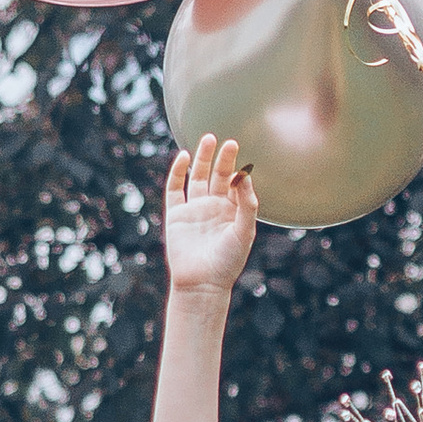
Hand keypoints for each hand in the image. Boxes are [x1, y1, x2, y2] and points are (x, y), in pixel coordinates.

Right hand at [164, 134, 258, 296]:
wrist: (202, 283)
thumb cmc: (228, 261)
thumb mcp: (244, 231)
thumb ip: (247, 204)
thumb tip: (244, 175)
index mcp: (232, 211)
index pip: (236, 184)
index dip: (239, 172)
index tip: (244, 163)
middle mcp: (214, 207)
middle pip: (218, 176)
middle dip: (223, 159)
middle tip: (229, 141)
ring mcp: (194, 209)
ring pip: (198, 177)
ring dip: (203, 159)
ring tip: (209, 139)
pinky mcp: (176, 214)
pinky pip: (175, 188)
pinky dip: (178, 172)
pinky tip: (184, 156)